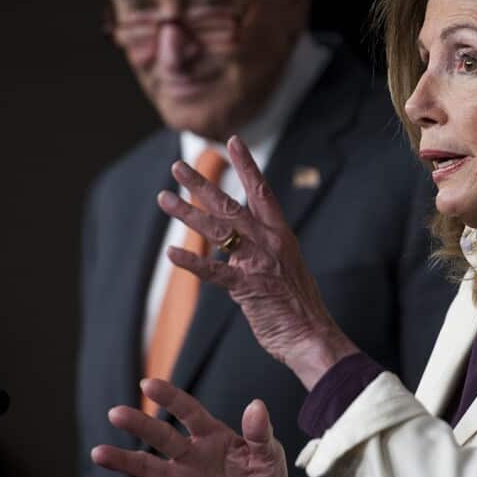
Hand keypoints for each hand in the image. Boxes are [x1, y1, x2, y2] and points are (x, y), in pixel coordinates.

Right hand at [91, 379, 297, 476]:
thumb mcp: (270, 455)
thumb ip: (260, 432)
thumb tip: (256, 405)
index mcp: (213, 436)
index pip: (188, 412)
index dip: (170, 398)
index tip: (149, 384)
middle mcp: (192, 455)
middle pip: (161, 436)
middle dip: (139, 424)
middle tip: (116, 413)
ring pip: (149, 467)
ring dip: (125, 461)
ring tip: (100, 454)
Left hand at [158, 135, 359, 388]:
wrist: (312, 335)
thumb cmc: (298, 306)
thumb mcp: (284, 269)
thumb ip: (258, 257)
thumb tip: (232, 258)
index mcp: (280, 234)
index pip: (261, 191)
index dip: (247, 165)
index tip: (233, 141)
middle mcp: (269, 242)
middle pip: (231, 205)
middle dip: (202, 183)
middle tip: (178, 166)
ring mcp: (259, 263)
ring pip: (217, 230)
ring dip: (188, 213)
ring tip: (164, 198)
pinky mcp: (248, 287)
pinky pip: (214, 271)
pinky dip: (192, 262)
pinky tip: (172, 252)